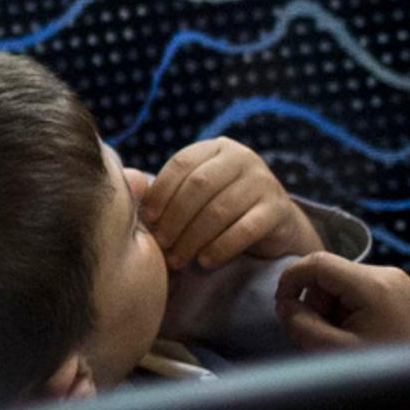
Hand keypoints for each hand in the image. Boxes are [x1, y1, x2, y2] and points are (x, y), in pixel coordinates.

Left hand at [145, 137, 319, 270]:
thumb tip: (131, 193)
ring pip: (219, 210)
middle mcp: (242, 158)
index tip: (147, 218)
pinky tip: (204, 262)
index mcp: (217, 148)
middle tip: (161, 244)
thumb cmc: (222, 207)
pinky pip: (243, 230)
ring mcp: (264, 181)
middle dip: (175, 218)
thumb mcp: (198, 192)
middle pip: (199, 187)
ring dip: (193, 238)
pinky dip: (220, 248)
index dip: (161, 192)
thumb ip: (171, 189)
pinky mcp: (278, 209)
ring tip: (178, 259)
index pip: (182, 164)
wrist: (274, 225)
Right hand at [275, 251, 409, 350]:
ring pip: (345, 284)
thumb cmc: (384, 374)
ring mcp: (401, 283)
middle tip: (323, 337)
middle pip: (331, 275)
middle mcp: (390, 274)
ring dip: (334, 310)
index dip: (291, 280)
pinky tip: (361, 336)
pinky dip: (351, 311)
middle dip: (317, 304)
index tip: (282, 306)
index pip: (318, 263)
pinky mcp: (405, 293)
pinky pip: (363, 292)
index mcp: (374, 285)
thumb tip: (286, 304)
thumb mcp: (332, 351)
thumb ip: (300, 323)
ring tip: (346, 341)